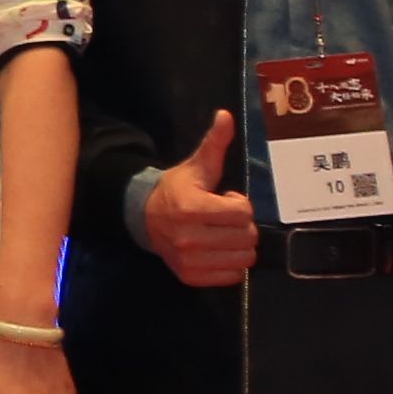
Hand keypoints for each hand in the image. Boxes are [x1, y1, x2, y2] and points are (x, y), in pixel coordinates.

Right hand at [141, 109, 258, 287]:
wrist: (145, 218)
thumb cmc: (178, 189)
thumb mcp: (197, 165)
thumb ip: (214, 143)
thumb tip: (226, 115)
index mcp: (192, 207)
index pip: (244, 212)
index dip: (240, 203)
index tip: (225, 198)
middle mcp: (189, 237)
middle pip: (247, 237)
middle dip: (243, 225)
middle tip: (225, 218)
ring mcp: (189, 260)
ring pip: (244, 259)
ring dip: (239, 246)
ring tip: (222, 234)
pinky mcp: (190, 276)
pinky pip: (232, 277)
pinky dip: (231, 264)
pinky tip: (218, 250)